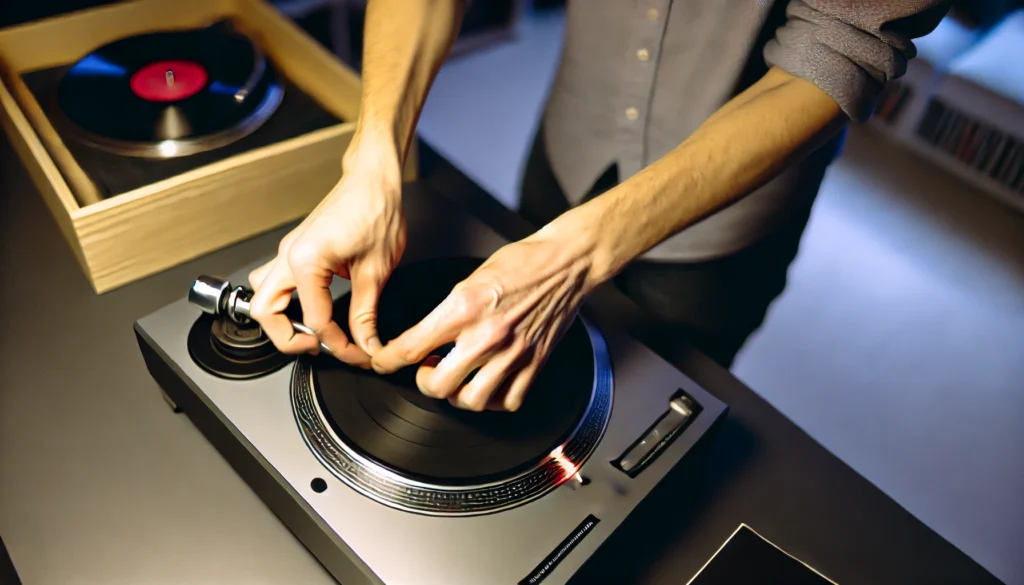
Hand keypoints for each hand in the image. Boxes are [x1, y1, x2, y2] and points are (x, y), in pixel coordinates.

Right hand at [248, 150, 405, 365]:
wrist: (374, 180)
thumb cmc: (375, 210)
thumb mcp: (376, 271)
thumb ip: (365, 314)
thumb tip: (365, 344)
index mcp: (305, 260)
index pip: (313, 319)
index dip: (337, 345)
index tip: (357, 353)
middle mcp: (288, 256)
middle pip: (264, 312)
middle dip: (289, 338)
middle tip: (321, 346)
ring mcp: (287, 252)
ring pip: (262, 296)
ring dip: (281, 319)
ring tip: (312, 330)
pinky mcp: (295, 250)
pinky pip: (276, 282)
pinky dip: (288, 301)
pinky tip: (314, 307)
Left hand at [370, 230, 599, 411]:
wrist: (567, 263)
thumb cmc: (523, 262)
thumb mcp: (470, 278)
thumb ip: (447, 311)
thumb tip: (426, 337)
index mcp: (464, 308)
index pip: (411, 348)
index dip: (387, 362)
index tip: (383, 364)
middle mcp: (486, 336)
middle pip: (437, 385)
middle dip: (424, 381)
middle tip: (427, 370)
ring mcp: (512, 354)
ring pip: (471, 401)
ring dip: (457, 395)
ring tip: (457, 379)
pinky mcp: (534, 364)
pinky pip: (507, 401)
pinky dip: (493, 401)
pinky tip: (488, 385)